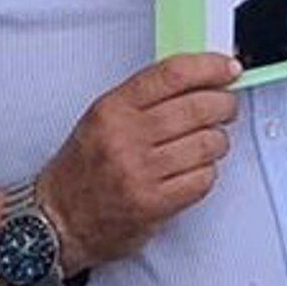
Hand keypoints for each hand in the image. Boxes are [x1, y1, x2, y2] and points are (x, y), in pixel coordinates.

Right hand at [39, 54, 238, 272]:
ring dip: (218, 141)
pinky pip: (202, 179)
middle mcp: (125, 137)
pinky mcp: (154, 204)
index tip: (228, 68)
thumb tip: (199, 78)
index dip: (210, 67)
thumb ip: (146, 96)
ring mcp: (140, 172)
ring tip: (211, 141)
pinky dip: (207, 172)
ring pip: (207, 144)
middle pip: (198, 107)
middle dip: (224, 104)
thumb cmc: (83, 167)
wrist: (58, 218)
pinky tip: (196, 169)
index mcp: (113, 108)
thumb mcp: (103, 118)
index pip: (172, 74)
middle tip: (227, 106)